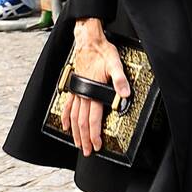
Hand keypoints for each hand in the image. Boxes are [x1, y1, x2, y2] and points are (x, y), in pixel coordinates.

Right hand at [62, 18, 130, 156]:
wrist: (88, 40)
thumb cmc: (102, 51)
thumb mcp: (115, 63)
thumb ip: (120, 80)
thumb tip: (125, 95)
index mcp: (93, 91)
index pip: (93, 119)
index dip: (95, 134)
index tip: (97, 145)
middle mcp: (83, 93)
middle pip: (82, 122)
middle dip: (85, 139)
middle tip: (88, 152)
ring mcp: (77, 90)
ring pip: (74, 117)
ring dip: (76, 132)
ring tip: (78, 144)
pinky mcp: (75, 86)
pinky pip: (68, 105)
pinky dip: (67, 117)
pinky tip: (66, 126)